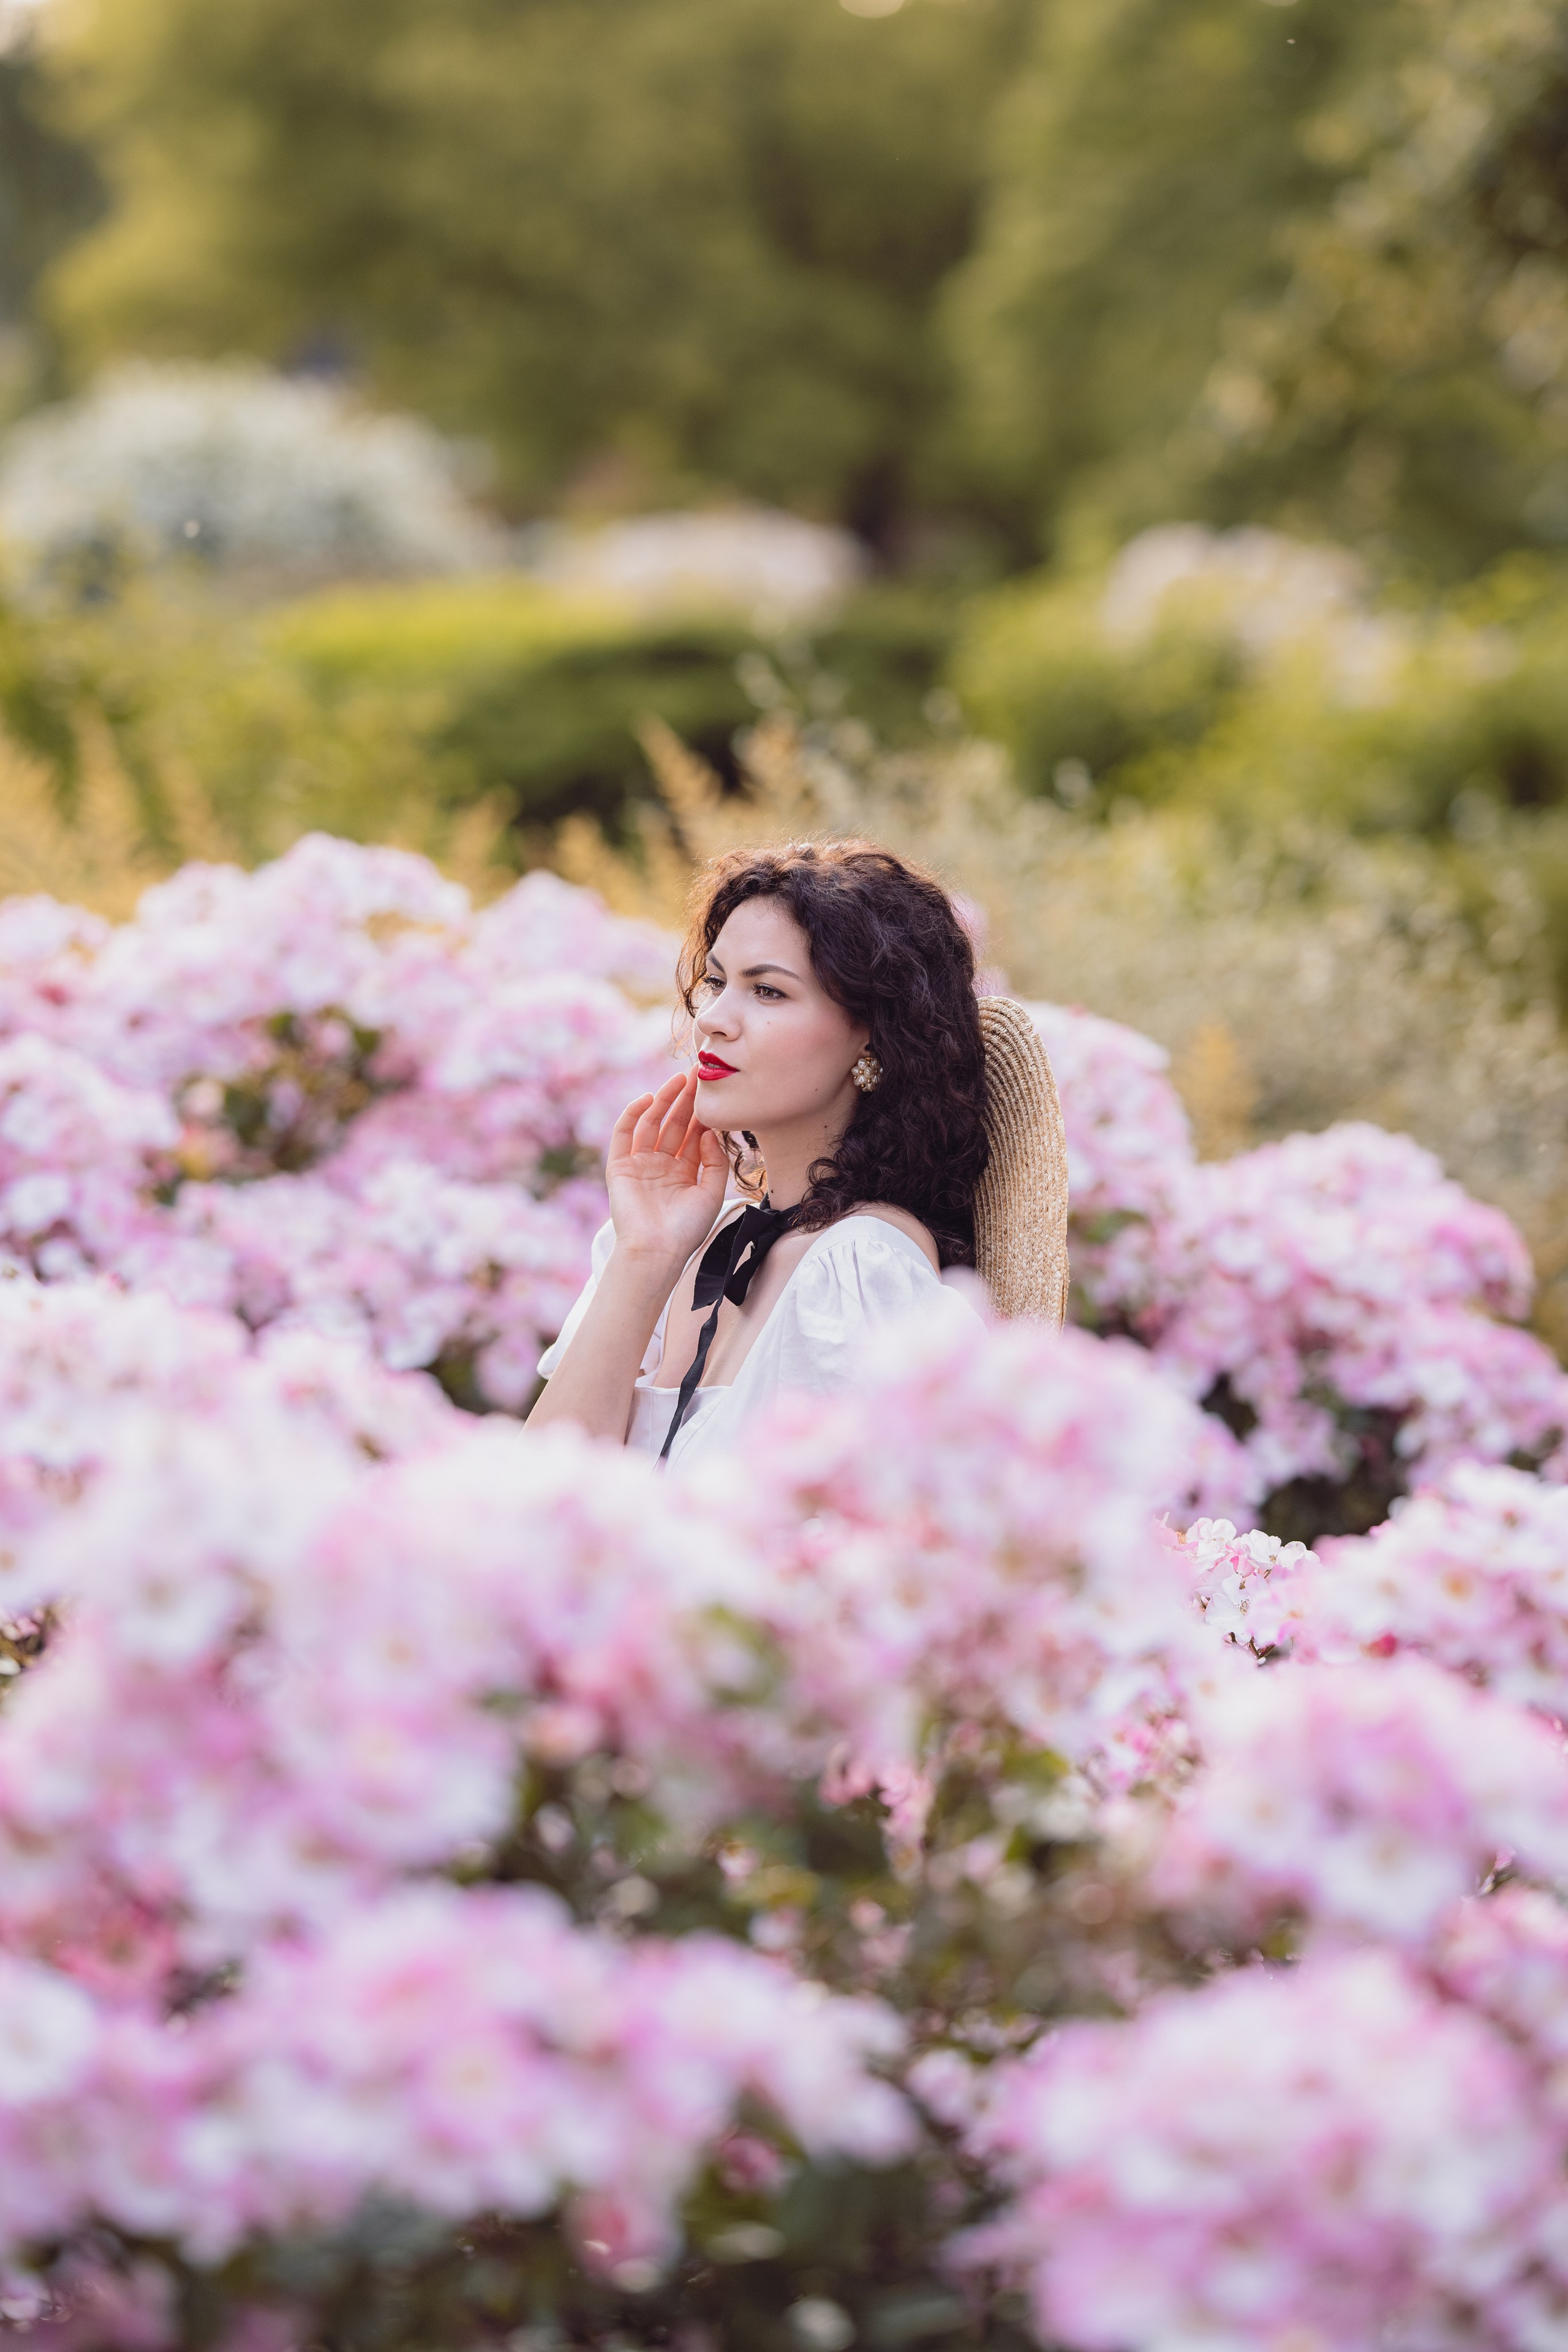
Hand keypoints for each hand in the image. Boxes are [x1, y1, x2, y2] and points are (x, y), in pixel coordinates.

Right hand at [605, 1069, 728, 1272]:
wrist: (656, 1251)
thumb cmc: (686, 1229)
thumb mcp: (711, 1193)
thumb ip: (714, 1161)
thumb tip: (711, 1131)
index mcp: (685, 1173)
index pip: (694, 1135)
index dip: (703, 1112)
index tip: (713, 1089)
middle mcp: (662, 1166)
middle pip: (674, 1124)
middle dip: (685, 1099)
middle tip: (696, 1073)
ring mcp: (640, 1164)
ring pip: (651, 1124)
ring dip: (663, 1101)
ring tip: (678, 1079)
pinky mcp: (619, 1167)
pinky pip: (624, 1134)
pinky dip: (632, 1114)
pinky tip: (648, 1098)